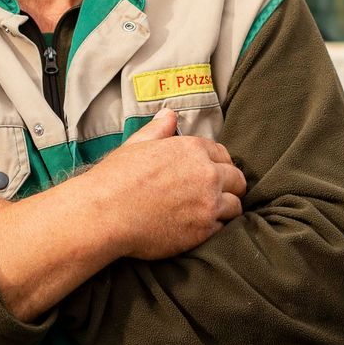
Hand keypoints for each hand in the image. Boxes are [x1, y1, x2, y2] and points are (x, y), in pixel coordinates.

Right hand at [82, 108, 246, 259]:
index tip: (211, 172)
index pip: (223, 154)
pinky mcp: (204, 230)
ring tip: (209, 213)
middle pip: (237, 180)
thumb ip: (158, 129)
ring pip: (235, 206)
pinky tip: (198, 228)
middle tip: (216, 194)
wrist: (106, 213)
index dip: (218, 163)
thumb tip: (168, 114)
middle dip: (230, 186)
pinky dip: (214, 228)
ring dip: (225, 209)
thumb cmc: (117, 178)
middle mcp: (207, 174)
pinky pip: (222, 229)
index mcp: (192, 149)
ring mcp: (208, 203)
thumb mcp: (137, 145)